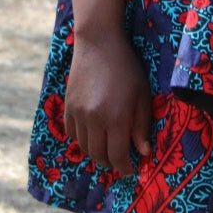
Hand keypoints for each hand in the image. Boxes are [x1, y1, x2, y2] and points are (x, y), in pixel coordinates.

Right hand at [65, 32, 152, 174]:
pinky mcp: (68, 105)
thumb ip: (141, 126)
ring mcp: (78, 112)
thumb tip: (143, 153)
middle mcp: (94, 119)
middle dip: (110, 163)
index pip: (117, 156)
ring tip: (107, 149)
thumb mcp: (142, 95)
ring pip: (84, 146)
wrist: (98, 43)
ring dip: (96, 153)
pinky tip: (92, 135)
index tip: (130, 169)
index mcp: (116, 118)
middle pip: (99, 155)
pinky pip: (71, 132)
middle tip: (119, 160)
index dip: (124, 167)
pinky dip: (81, 139)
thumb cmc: (126, 67)